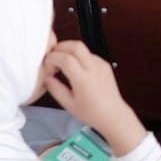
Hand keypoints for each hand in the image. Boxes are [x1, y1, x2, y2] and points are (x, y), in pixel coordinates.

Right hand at [43, 40, 146, 156]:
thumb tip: (47, 78)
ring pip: (83, 48)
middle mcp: (94, 68)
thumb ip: (56, 89)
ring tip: (61, 62)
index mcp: (84, 80)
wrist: (113, 114)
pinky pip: (89, 54)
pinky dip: (78, 55)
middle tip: (52, 55)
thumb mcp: (69, 105)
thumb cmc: (92, 113)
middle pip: (76, 46)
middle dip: (61, 46)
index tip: (47, 63)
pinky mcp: (105, 64)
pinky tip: (73, 66)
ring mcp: (101, 64)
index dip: (53, 57)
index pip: (66, 59)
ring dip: (69, 50)